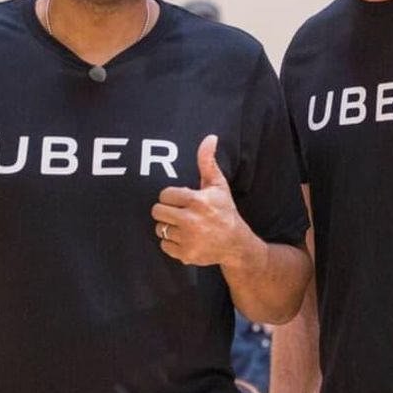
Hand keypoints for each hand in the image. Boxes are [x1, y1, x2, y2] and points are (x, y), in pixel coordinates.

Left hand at [152, 135, 256, 266]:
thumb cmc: (225, 210)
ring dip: (169, 227)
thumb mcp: (218, 185)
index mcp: (198, 201)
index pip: (165, 194)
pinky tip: (185, 238)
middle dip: (167, 211)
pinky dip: (172, 243)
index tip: (183, 200)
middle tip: (180, 212)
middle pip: (157, 211)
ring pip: (159, 229)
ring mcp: (188, 240)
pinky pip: (164, 245)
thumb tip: (210, 137)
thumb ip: (208, 161)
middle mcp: (192, 221)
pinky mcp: (185, 255)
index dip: (173, 196)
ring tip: (184, 226)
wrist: (235, 244)